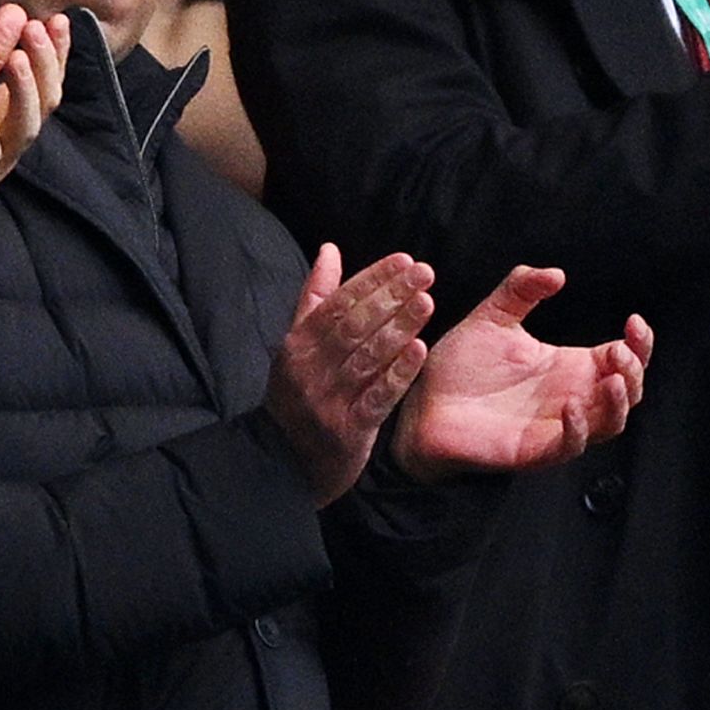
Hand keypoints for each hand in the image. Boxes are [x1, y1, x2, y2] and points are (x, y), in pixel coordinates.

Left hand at [0, 7, 69, 309]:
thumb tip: (15, 11)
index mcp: (8, 115)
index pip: (46, 81)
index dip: (56, 52)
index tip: (59, 19)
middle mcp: (9, 139)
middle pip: (45, 102)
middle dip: (45, 65)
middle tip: (36, 29)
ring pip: (24, 129)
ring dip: (24, 92)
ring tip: (17, 58)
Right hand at [265, 247, 433, 505]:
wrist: (282, 460)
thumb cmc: (296, 394)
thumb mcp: (297, 343)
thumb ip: (316, 296)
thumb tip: (330, 249)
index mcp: (299, 342)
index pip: (338, 302)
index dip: (372, 279)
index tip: (404, 260)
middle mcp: (312, 366)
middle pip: (354, 324)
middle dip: (390, 296)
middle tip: (424, 273)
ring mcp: (329, 398)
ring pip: (367, 357)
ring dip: (399, 327)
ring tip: (427, 302)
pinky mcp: (349, 429)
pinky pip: (376, 396)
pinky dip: (397, 373)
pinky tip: (419, 352)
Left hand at [390, 267, 652, 480]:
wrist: (423, 403)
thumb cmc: (461, 366)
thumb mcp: (492, 319)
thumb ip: (520, 291)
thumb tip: (557, 272)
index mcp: (569, 366)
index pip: (622, 358)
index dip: (639, 343)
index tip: (635, 321)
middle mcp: (572, 397)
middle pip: (628, 392)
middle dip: (633, 372)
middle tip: (621, 352)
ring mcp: (557, 426)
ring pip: (609, 423)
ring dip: (618, 403)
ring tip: (612, 380)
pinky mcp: (535, 450)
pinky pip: (570, 446)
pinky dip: (578, 430)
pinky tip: (572, 406)